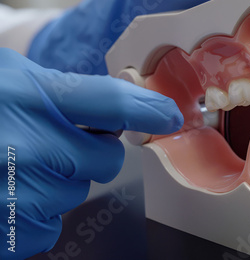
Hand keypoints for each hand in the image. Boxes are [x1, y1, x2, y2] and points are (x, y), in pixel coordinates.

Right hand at [0, 48, 182, 258]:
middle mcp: (29, 146)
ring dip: (56, 181)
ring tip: (12, 163)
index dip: (148, 109)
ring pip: (76, 194)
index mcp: (31, 96)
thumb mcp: (9, 78)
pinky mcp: (6, 232)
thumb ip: (62, 91)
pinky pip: (49, 226)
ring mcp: (17, 193)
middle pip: (105, 160)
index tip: (170, 116)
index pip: (112, 102)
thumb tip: (117, 105)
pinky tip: (3, 191)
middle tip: (54, 140)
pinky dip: (33, 212)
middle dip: (89, 151)